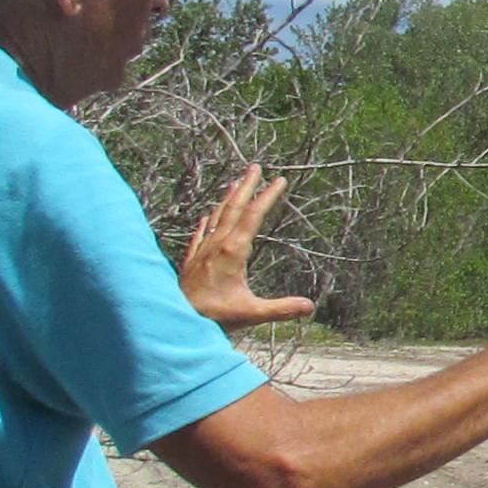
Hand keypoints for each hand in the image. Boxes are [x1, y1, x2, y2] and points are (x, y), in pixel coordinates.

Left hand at [180, 167, 321, 329]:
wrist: (177, 321)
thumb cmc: (213, 317)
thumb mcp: (252, 314)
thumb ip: (282, 309)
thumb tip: (310, 307)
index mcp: (233, 252)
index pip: (253, 216)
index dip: (267, 196)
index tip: (279, 180)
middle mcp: (216, 245)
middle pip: (233, 208)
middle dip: (246, 186)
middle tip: (255, 166)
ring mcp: (201, 252)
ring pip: (215, 217)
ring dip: (226, 198)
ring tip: (234, 183)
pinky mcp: (190, 262)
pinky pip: (199, 235)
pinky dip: (205, 222)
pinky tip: (205, 217)